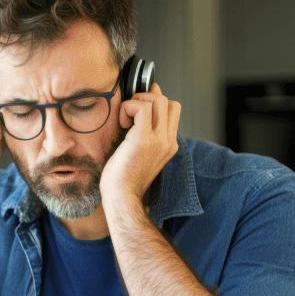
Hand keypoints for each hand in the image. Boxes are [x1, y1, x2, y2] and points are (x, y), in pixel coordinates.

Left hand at [100, 83, 180, 202]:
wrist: (122, 197)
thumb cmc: (124, 178)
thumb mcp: (140, 153)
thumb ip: (144, 133)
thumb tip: (141, 109)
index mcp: (169, 144)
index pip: (173, 109)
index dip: (154, 101)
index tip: (137, 109)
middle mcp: (167, 140)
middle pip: (168, 101)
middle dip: (146, 98)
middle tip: (130, 113)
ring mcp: (158, 139)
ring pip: (158, 100)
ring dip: (137, 101)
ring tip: (125, 119)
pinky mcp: (143, 139)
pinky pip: (141, 107)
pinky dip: (128, 108)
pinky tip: (121, 123)